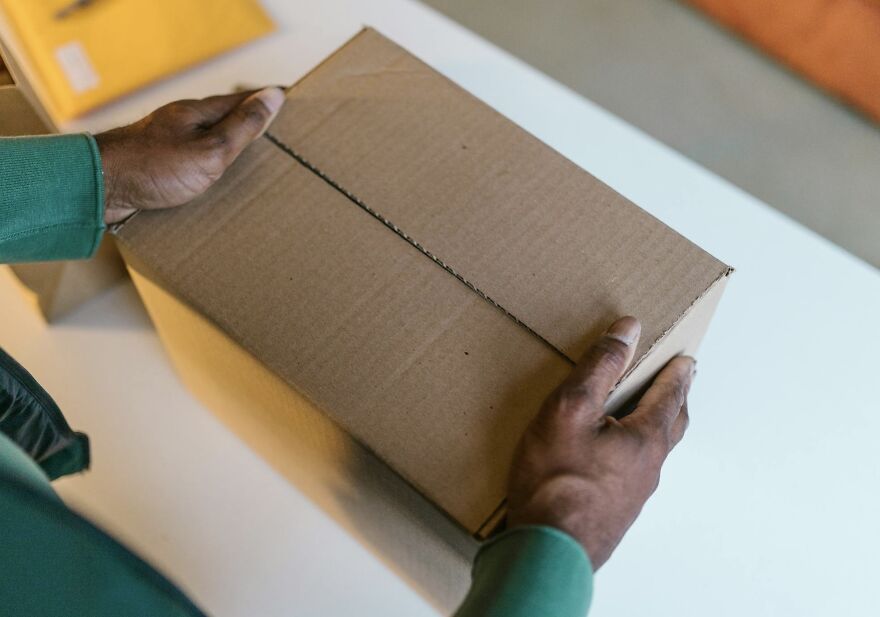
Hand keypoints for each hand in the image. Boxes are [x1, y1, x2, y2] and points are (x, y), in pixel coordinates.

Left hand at [95, 87, 285, 223]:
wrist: (101, 186)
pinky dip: (207, 168)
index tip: (286, 99)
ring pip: (205, 142)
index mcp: (197, 114)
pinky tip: (211, 183)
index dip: (264, 101)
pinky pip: (189, 162)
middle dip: (247, 125)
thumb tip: (273, 95)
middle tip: (273, 133)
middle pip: (222, 120)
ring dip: (226, 149)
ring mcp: (165, 143)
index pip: (241, 101)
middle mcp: (181, 124)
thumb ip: (242, 126)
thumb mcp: (210, 149)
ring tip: (248, 163)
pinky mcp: (154, 165)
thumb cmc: (155, 167)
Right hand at [506, 316, 694, 568]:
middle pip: (671, 428)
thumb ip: (600, 367)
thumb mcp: (570, 408)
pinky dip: (632, 455)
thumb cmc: (556, 479)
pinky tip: (611, 459)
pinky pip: (632, 475)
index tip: (686, 361)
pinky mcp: (613, 512)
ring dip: (655, 429)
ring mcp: (632, 495)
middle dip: (675, 402)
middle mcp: (647, 468)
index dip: (677, 374)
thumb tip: (628, 330)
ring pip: (652, 454)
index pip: (669, 396)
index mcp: (644, 439)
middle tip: (677, 386)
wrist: (549, 550)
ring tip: (644, 417)